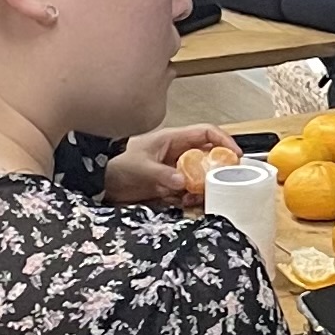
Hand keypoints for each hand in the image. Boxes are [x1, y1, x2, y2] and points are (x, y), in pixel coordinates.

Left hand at [103, 122, 233, 205]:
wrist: (98, 182)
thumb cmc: (114, 165)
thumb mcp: (139, 167)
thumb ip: (161, 174)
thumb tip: (183, 181)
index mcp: (172, 139)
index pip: (206, 133)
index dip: (224, 140)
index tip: (235, 155)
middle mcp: (176, 153)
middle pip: (208, 156)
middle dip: (218, 168)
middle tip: (224, 181)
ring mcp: (174, 170)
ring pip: (200, 175)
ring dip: (204, 186)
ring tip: (201, 195)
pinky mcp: (169, 186)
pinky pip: (189, 190)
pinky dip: (192, 197)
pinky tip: (187, 201)